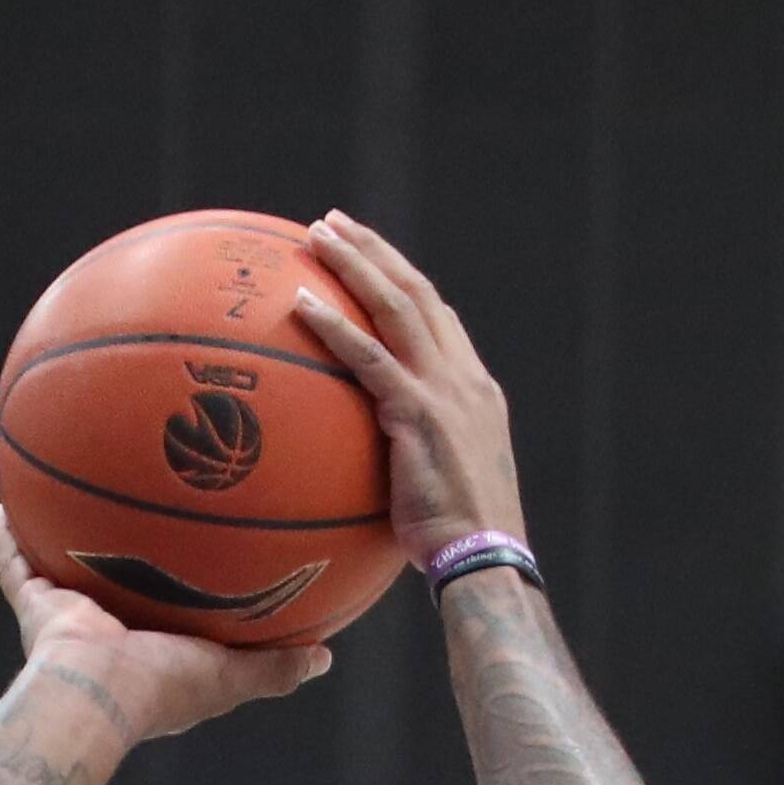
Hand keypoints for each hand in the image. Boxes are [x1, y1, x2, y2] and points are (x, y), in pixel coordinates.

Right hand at [0, 509, 326, 742]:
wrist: (96, 691)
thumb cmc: (164, 686)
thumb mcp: (232, 676)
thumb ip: (276, 667)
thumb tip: (324, 657)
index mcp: (146, 657)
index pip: (167, 622)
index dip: (179, 599)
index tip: (195, 571)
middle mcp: (104, 635)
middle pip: (112, 588)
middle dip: (119, 562)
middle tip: (134, 524)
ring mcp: (65, 620)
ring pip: (60, 571)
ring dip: (59, 540)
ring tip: (65, 498)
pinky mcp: (35, 605)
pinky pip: (14, 563)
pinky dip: (6, 538)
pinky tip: (6, 502)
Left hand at [287, 214, 526, 553]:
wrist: (484, 560)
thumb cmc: (457, 543)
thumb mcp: (440, 487)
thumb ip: (413, 458)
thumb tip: (370, 466)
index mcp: (475, 391)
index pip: (439, 320)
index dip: (403, 283)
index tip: (372, 261)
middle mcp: (465, 378)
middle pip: (418, 294)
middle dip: (376, 252)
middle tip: (334, 224)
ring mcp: (445, 391)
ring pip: (397, 307)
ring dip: (356, 265)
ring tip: (317, 236)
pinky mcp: (419, 413)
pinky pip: (368, 359)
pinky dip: (334, 326)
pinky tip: (299, 304)